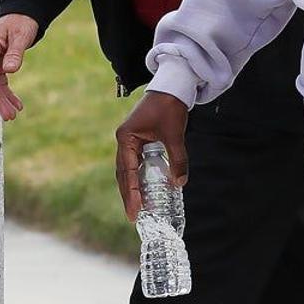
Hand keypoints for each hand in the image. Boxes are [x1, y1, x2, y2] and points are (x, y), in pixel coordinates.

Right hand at [0, 13, 39, 120]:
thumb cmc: (20, 22)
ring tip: (13, 116)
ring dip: (3, 100)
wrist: (20, 14)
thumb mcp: (21, 36)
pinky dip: (9, 94)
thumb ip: (15, 53)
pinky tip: (18, 106)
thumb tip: (9, 71)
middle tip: (9, 117)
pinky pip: (2, 82)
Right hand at [115, 90, 189, 222]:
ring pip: (128, 170)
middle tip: (133, 216)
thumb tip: (179, 183)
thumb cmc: (170, 106)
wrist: (172, 86)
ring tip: (137, 208)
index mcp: (126, 138)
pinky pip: (137, 164)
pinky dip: (140, 178)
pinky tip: (145, 190)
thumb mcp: (174, 134)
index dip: (131, 193)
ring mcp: (129, 140)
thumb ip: (177, 159)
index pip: (127, 171)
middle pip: (124, 174)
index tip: (134, 211)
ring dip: (132, 188)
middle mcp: (124, 140)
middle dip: (128, 195)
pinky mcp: (138, 140)